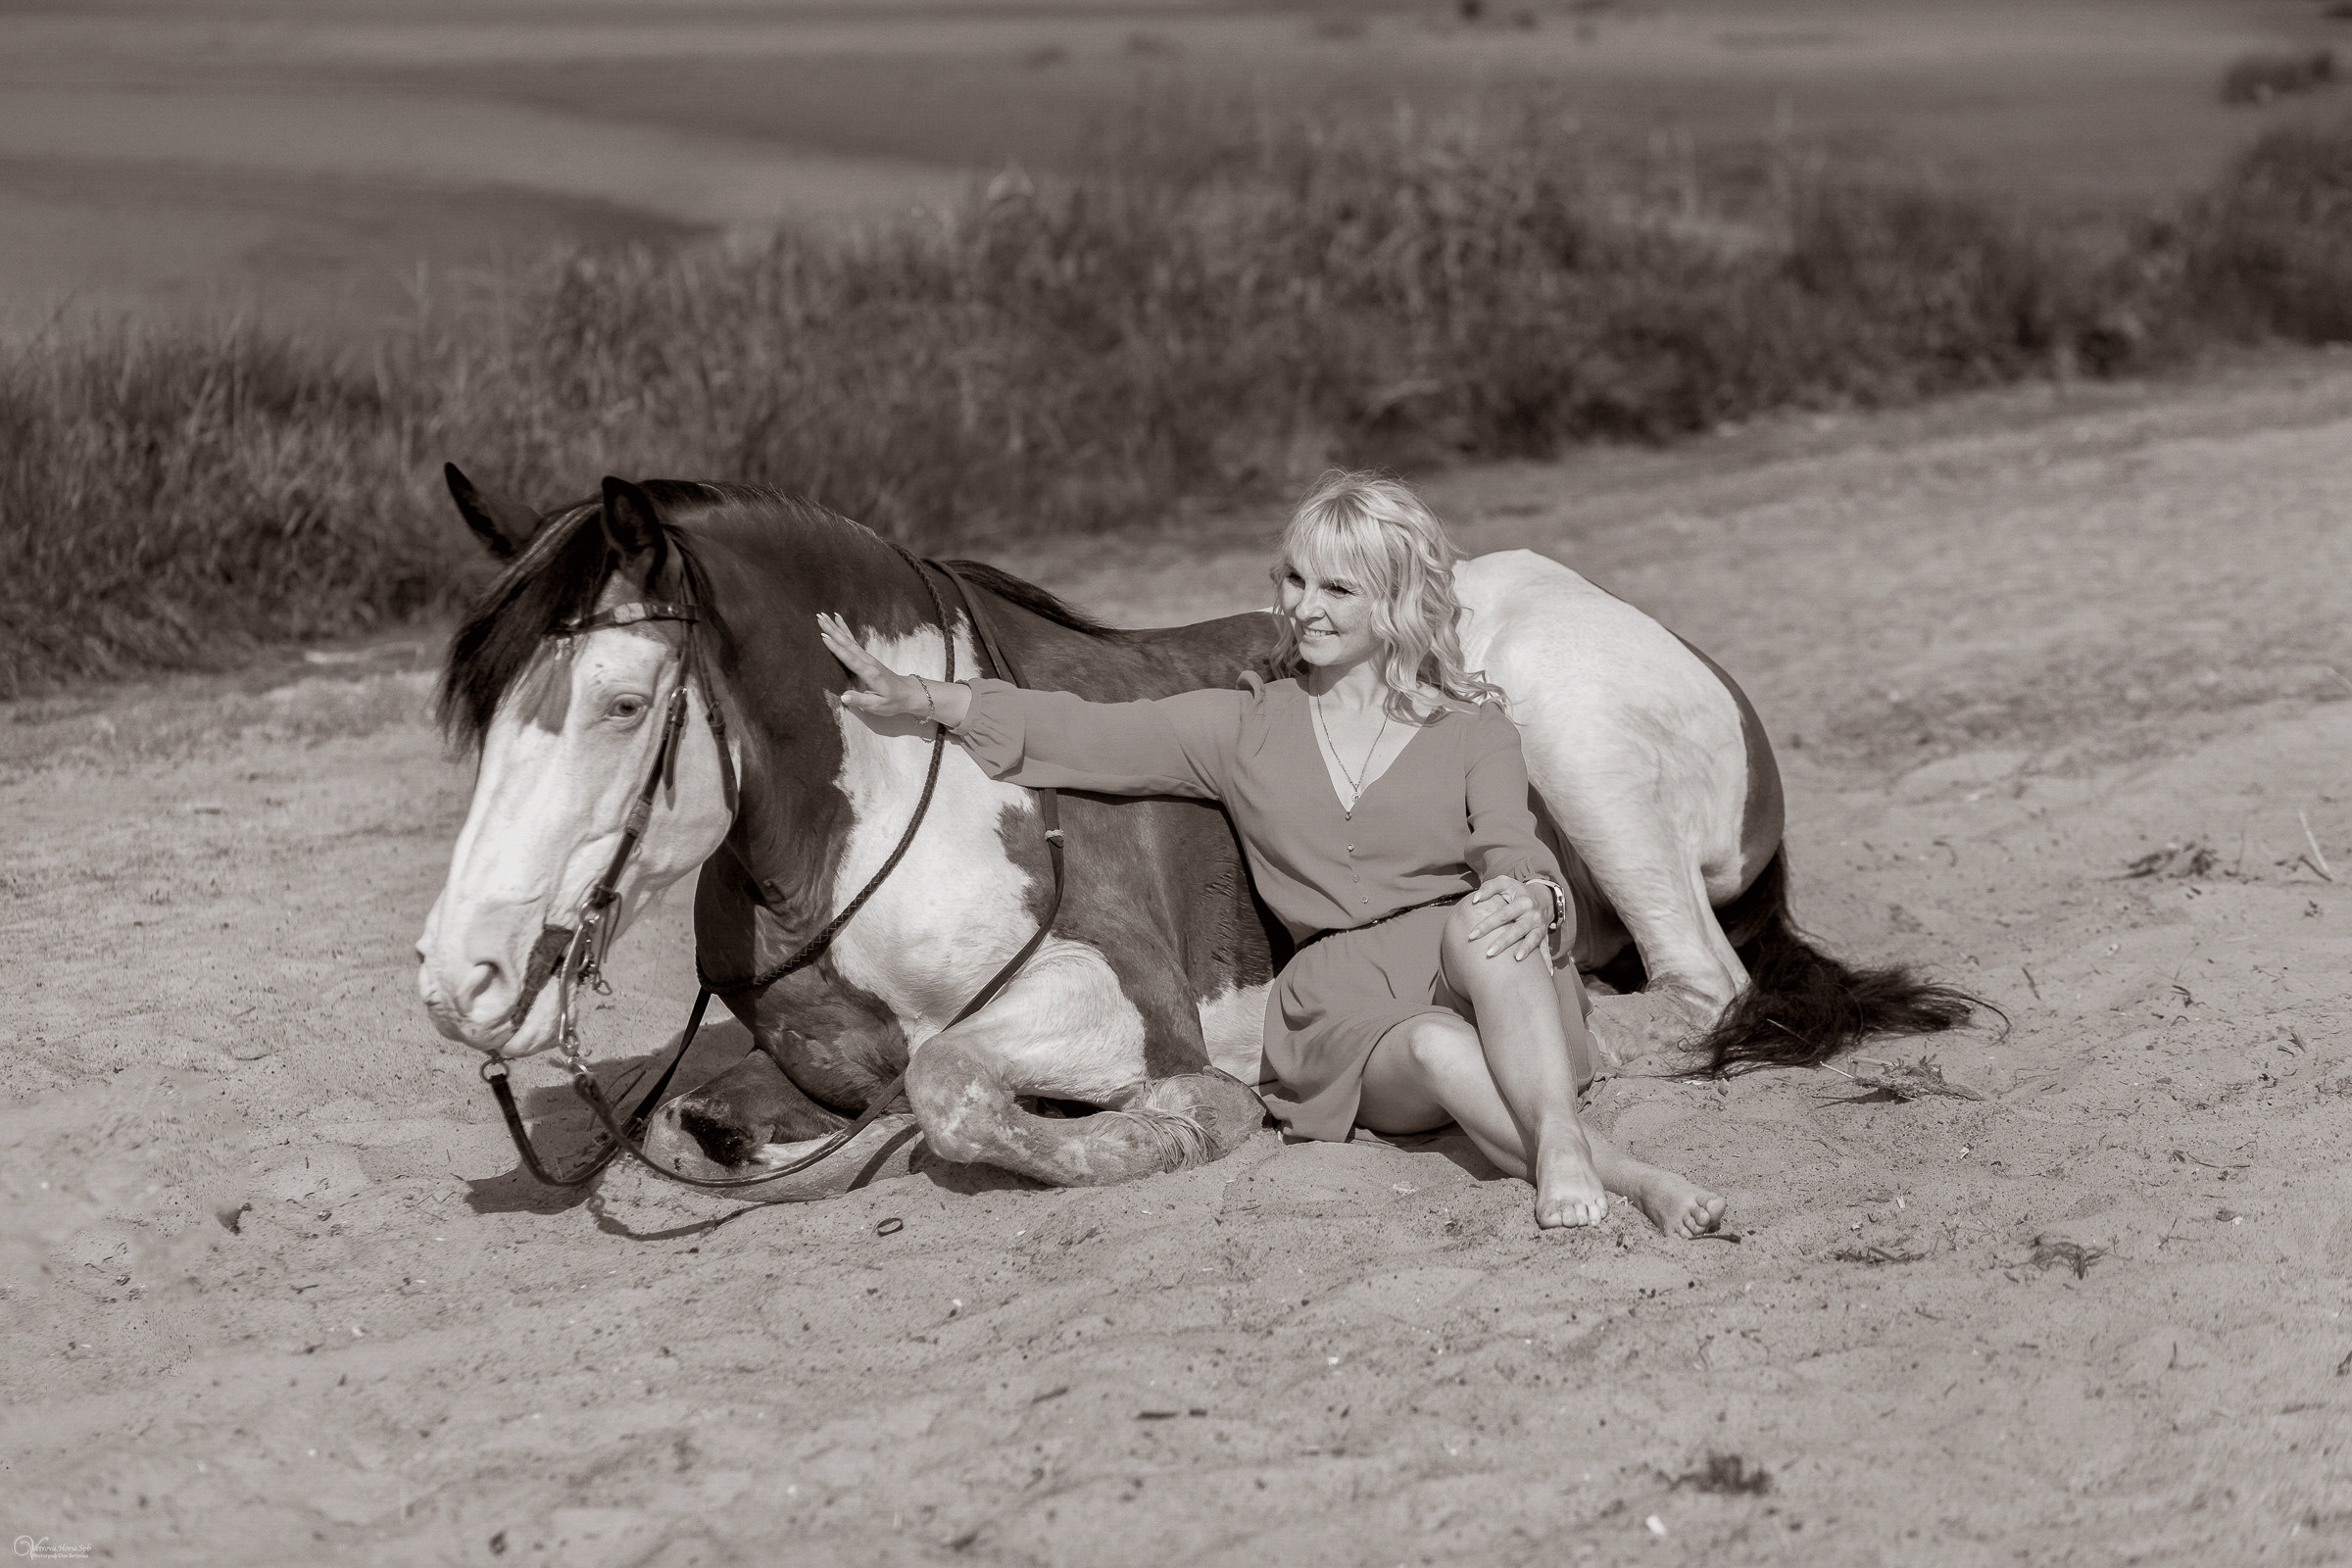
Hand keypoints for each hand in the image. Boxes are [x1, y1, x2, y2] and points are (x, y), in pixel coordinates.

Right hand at [815, 612, 955, 722]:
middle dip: (833, 630)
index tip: (824, 637)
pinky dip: (845, 630)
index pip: (850, 659)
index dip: (836, 648)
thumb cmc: (893, 701)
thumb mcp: (878, 705)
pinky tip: (838, 621)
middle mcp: (868, 662)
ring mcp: (868, 658)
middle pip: (848, 644)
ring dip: (835, 627)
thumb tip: (843, 696)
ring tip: (823, 615)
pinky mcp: (866, 657)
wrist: (908, 693)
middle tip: (819, 617)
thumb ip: (860, 700)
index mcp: (869, 673)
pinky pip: (853, 641)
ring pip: (849, 640)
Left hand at [1465, 875, 1550, 962]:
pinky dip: (1547, 961)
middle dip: (1503, 941)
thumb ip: (1488, 888)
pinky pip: (1546, 949)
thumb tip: (1475, 900)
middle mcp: (1532, 914)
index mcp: (1522, 901)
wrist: (1542, 896)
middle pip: (1517, 929)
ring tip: (1516, 959)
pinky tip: (1547, 974)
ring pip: (1533, 939)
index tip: (1472, 934)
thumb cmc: (1516, 891)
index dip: (1487, 924)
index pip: (1502, 914)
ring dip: (1525, 949)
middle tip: (1488, 952)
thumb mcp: (1504, 883)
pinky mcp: (1544, 935)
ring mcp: (1540, 926)